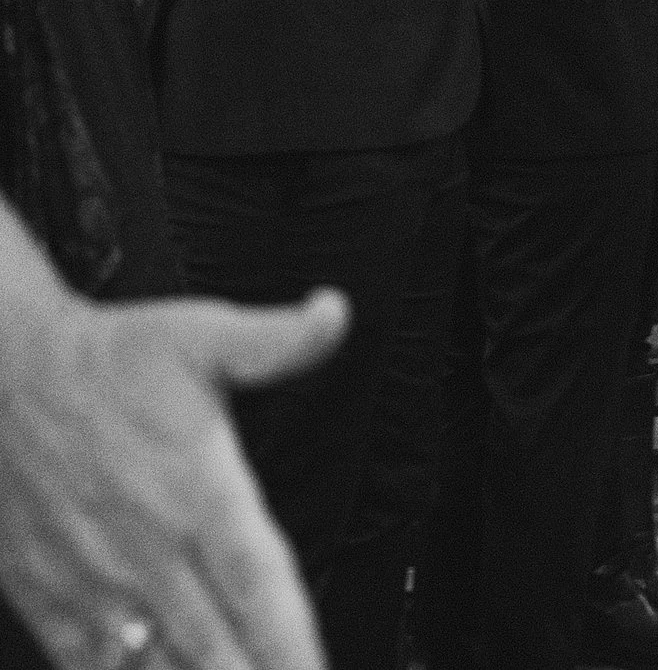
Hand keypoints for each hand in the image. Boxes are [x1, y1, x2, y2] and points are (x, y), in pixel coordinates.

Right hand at [0, 283, 348, 669]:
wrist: (0, 376)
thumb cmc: (106, 361)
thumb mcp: (200, 334)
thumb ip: (275, 340)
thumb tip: (333, 314)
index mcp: (197, 494)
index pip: (256, 584)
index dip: (290, 639)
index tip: (315, 667)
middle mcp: (148, 552)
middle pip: (214, 645)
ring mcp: (95, 584)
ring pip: (153, 666)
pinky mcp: (49, 598)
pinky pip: (89, 665)